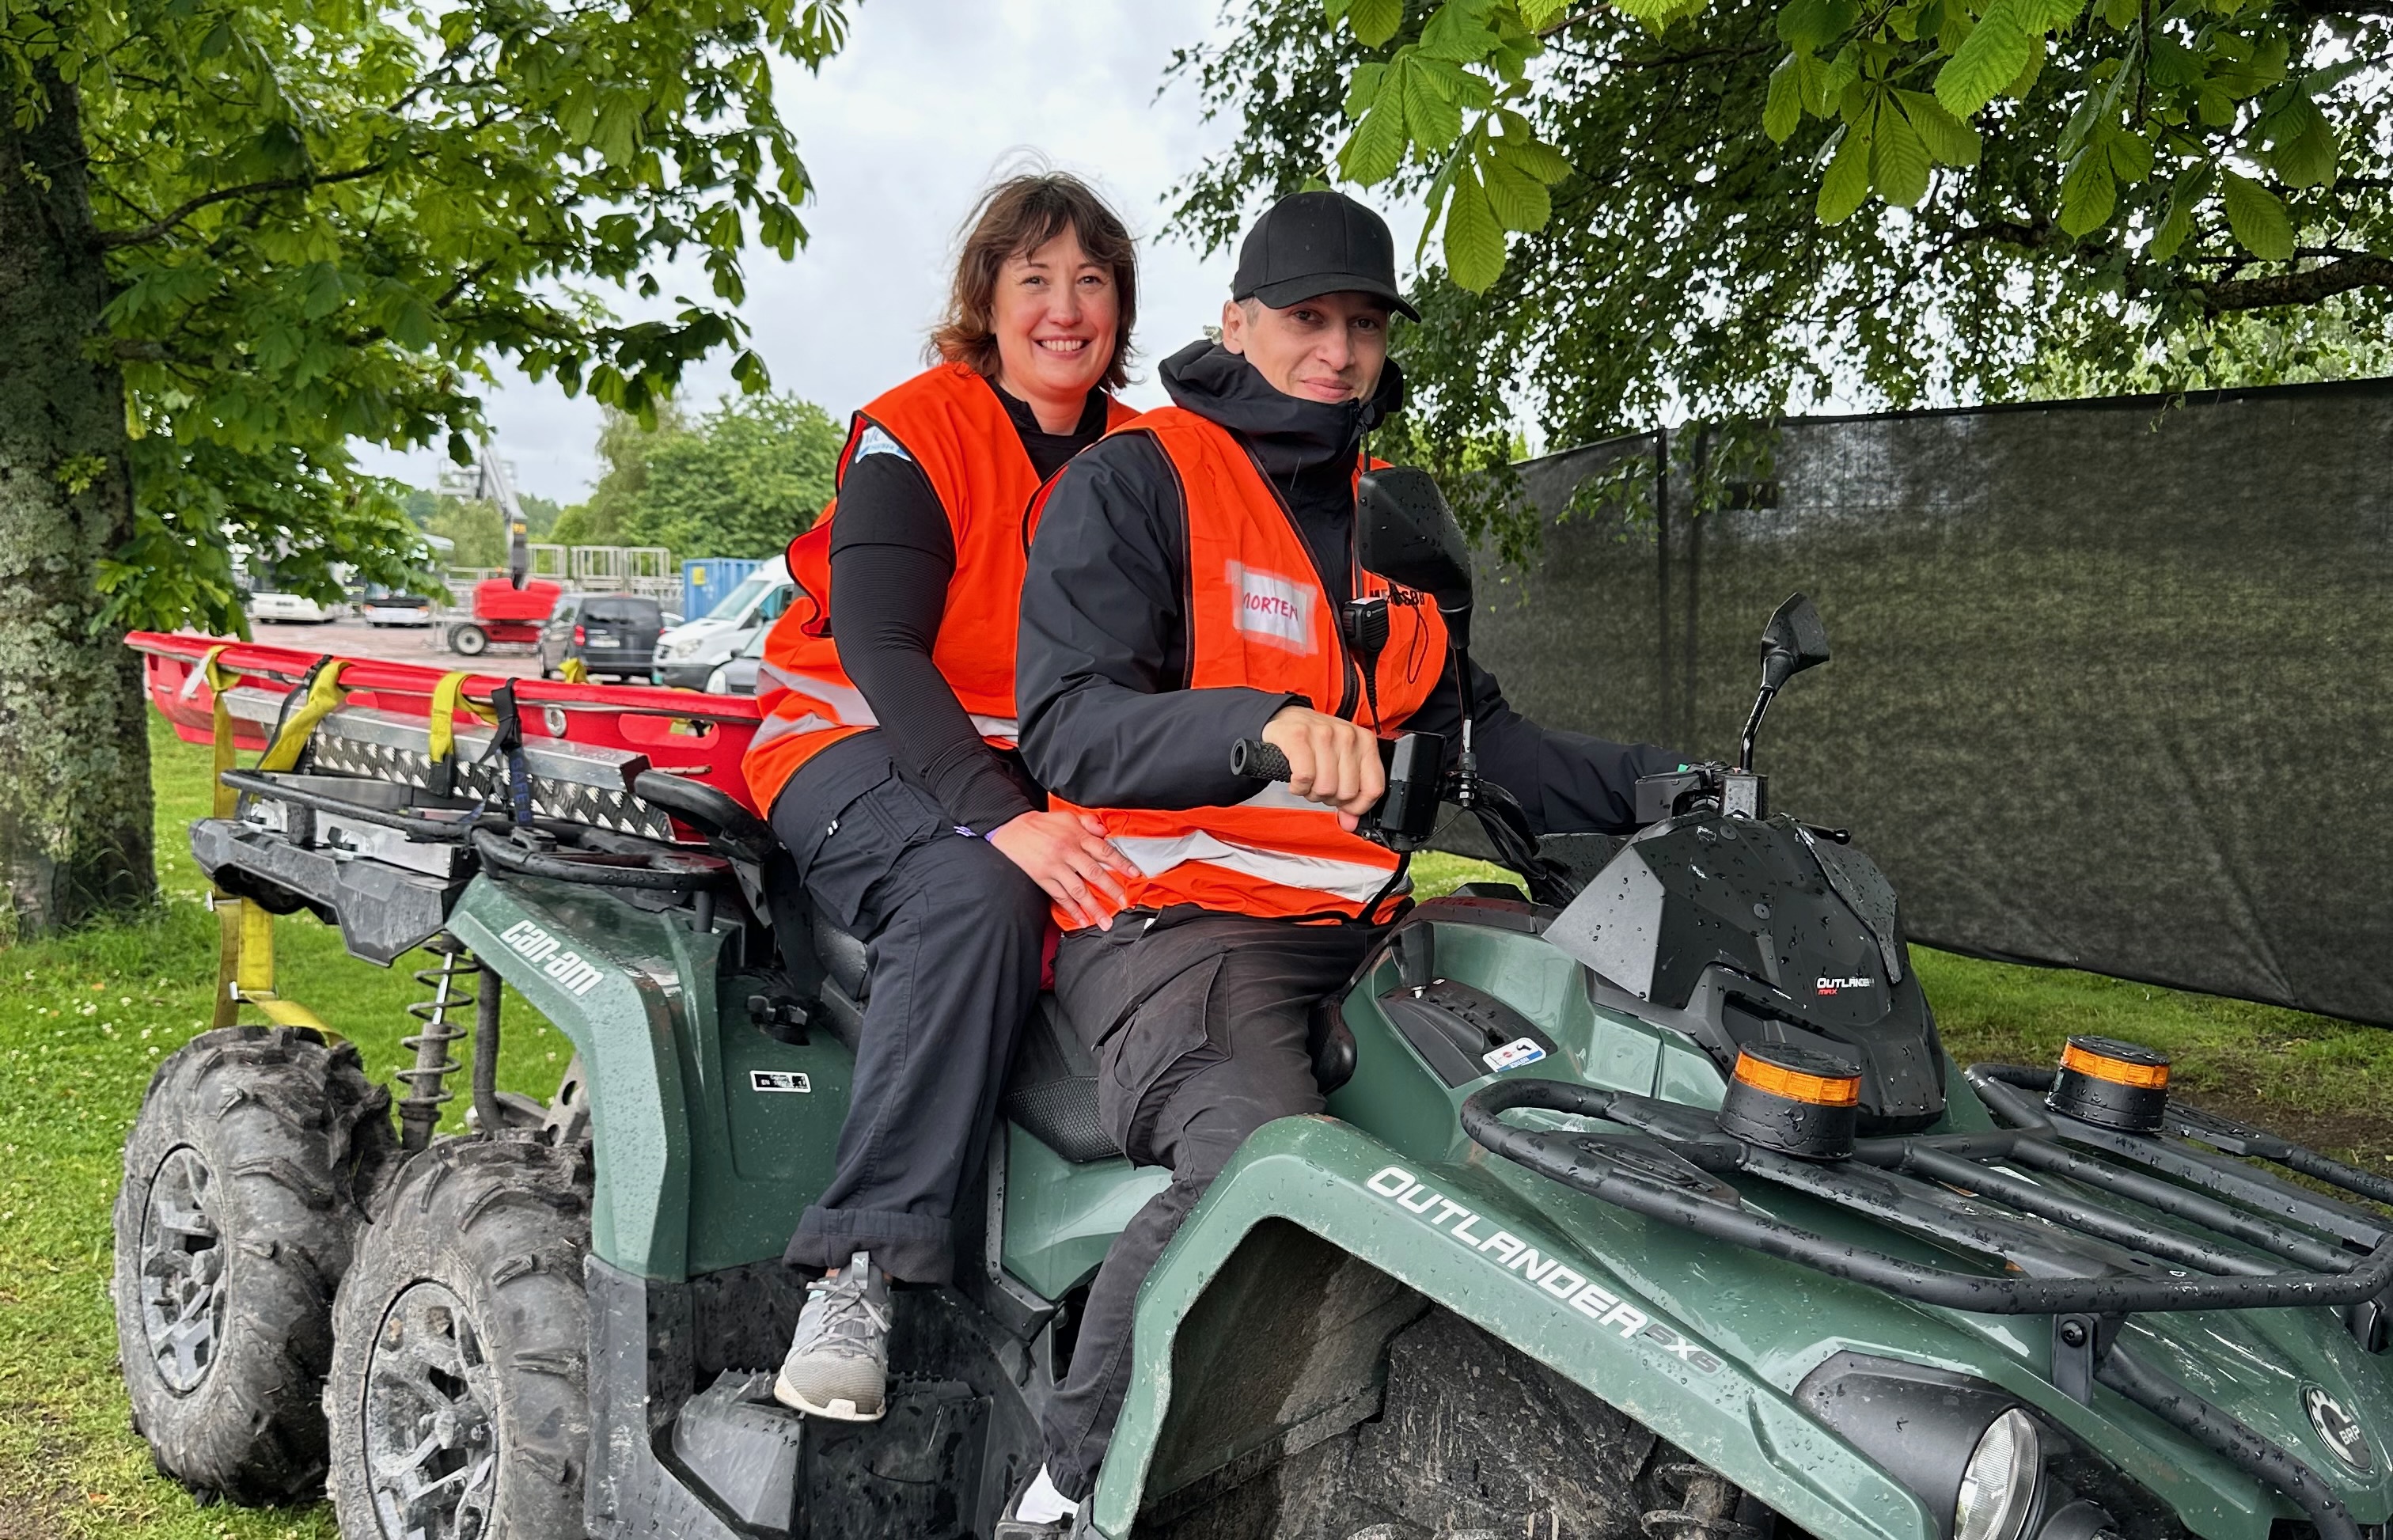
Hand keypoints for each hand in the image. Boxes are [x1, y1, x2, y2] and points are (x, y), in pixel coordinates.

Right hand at [987, 810, 1140, 930]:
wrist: (1011, 830)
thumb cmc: (1042, 824)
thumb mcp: (1067, 816)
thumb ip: (1089, 823)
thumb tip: (1105, 832)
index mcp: (1076, 836)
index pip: (1104, 851)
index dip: (1121, 863)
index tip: (1134, 874)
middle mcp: (1067, 852)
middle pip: (1094, 873)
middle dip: (1111, 889)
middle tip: (1124, 903)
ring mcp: (1054, 867)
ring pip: (1078, 890)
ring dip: (1093, 907)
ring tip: (1105, 921)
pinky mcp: (1043, 878)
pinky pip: (1060, 897)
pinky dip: (1072, 910)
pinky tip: (1082, 920)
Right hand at [1261, 705, 1383, 827]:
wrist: (1286, 718)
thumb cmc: (1315, 742)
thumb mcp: (1340, 763)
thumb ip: (1351, 795)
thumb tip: (1350, 823)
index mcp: (1365, 742)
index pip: (1374, 788)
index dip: (1358, 806)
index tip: (1346, 807)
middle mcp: (1348, 736)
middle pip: (1346, 792)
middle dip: (1330, 798)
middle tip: (1320, 787)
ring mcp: (1324, 735)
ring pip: (1325, 787)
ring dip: (1312, 793)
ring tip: (1308, 782)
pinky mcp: (1299, 737)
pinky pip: (1305, 777)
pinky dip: (1298, 787)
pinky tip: (1297, 779)